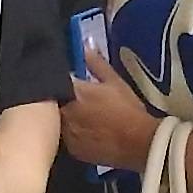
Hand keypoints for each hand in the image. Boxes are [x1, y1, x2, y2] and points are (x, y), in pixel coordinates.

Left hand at [61, 49, 158, 170]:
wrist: (139, 144)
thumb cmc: (128, 109)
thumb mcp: (115, 81)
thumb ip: (96, 62)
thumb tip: (84, 43)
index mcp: (73, 90)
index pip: (56, 79)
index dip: (61, 79)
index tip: (70, 79)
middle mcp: (63, 111)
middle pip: (54, 101)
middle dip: (62, 98)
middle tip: (79, 100)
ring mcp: (65, 133)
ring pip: (58, 120)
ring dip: (66, 116)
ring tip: (84, 117)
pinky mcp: (71, 150)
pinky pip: (66, 138)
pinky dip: (72, 133)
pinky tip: (86, 133)